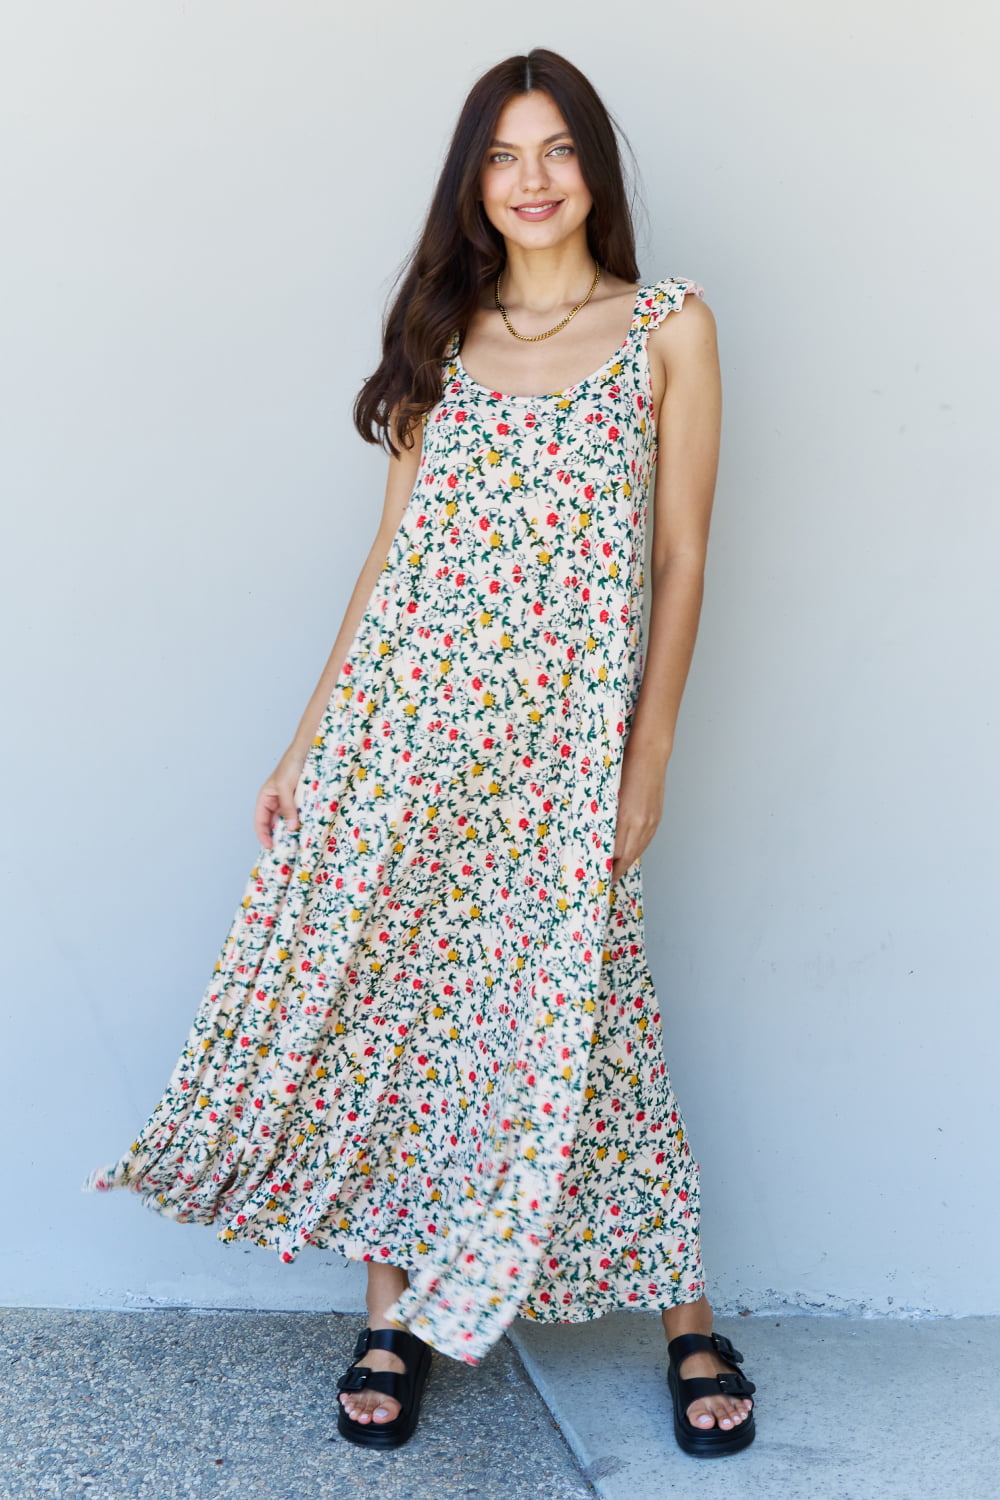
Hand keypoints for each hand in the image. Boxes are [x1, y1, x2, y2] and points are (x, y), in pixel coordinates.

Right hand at [254, 744, 307, 849]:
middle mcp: (275, 802)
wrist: (306, 752)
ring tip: (296, 843)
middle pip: (273, 824)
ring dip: (290, 831)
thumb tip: (290, 828)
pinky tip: (305, 830)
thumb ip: (287, 808)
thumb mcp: (286, 788)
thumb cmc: (290, 766)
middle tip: (285, 851)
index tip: (270, 847)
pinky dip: (300, 823)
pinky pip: (298, 815)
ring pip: (286, 821)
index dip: (263, 835)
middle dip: (278, 837)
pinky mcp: (300, 801)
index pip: (260, 821)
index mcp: (265, 798)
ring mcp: (288, 802)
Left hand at [610, 743, 666, 884]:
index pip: (615, 853)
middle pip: (627, 856)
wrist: (649, 754)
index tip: (597, 876)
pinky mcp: (657, 817)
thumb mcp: (608, 794)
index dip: (606, 867)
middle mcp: (642, 824)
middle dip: (616, 870)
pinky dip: (637, 850)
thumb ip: (604, 817)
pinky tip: (630, 853)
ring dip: (626, 862)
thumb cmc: (624, 767)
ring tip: (616, 871)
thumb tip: (597, 837)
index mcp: (627, 819)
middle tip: (605, 881)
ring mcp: (652, 821)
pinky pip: (646, 840)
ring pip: (638, 850)